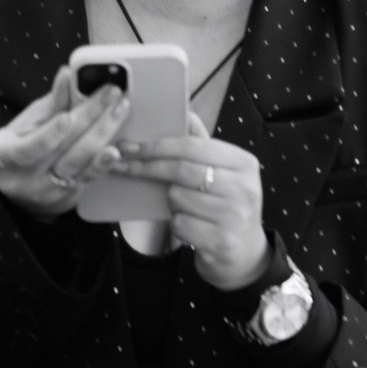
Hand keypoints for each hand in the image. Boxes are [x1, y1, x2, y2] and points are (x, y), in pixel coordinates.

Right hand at [0, 66, 127, 219]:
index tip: (69, 117)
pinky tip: (121, 145)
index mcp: (6, 157)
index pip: (30, 148)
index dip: (51, 134)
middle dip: (91, 120)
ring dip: (105, 135)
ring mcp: (51, 192)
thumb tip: (67, 74)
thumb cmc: (17, 145)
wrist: (18, 189)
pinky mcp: (71, 195)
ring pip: (82, 165)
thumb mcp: (23, 124)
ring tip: (120, 111)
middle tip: (110, 94)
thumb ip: (50, 103)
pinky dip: (108, 157)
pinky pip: (93, 174)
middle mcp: (29, 180)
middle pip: (64, 153)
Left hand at [119, 114, 267, 289]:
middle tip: (122, 166)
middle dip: (147, 167)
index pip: (193, 145)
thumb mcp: (223, 173)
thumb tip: (186, 114)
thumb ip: (203, 146)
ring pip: (177, 197)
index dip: (157, 145)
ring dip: (171, 202)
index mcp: (244, 163)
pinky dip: (177, 224)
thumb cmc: (227, 206)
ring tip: (185, 207)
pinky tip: (191, 227)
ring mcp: (234, 216)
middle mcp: (243, 188)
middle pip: (181, 169)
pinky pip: (179, 224)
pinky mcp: (222, 241)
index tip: (129, 146)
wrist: (244, 253)